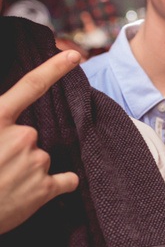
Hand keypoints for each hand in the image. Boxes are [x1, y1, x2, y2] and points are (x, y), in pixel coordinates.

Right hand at [0, 50, 81, 233]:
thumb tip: (5, 124)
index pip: (31, 86)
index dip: (54, 68)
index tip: (74, 54)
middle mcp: (23, 135)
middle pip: (28, 136)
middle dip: (13, 150)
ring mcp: (36, 161)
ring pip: (40, 159)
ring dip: (25, 170)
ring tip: (1, 185)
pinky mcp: (46, 188)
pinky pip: (66, 180)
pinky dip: (59, 184)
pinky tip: (36, 192)